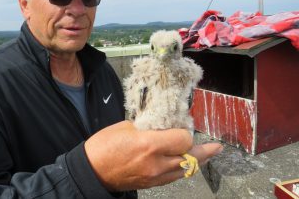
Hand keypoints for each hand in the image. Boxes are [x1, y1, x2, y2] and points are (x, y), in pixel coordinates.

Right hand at [84, 120, 222, 190]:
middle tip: (216, 147)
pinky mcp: (152, 183)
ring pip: (186, 170)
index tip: (181, 126)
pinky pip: (175, 177)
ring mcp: (155, 176)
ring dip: (199, 161)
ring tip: (211, 154)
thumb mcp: (125, 127)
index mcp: (149, 144)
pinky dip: (184, 169)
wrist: (92, 171)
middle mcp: (156, 162)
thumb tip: (162, 125)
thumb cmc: (103, 146)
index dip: (185, 132)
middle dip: (203, 150)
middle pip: (190, 156)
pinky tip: (188, 164)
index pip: (183, 138)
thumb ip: (148, 126)